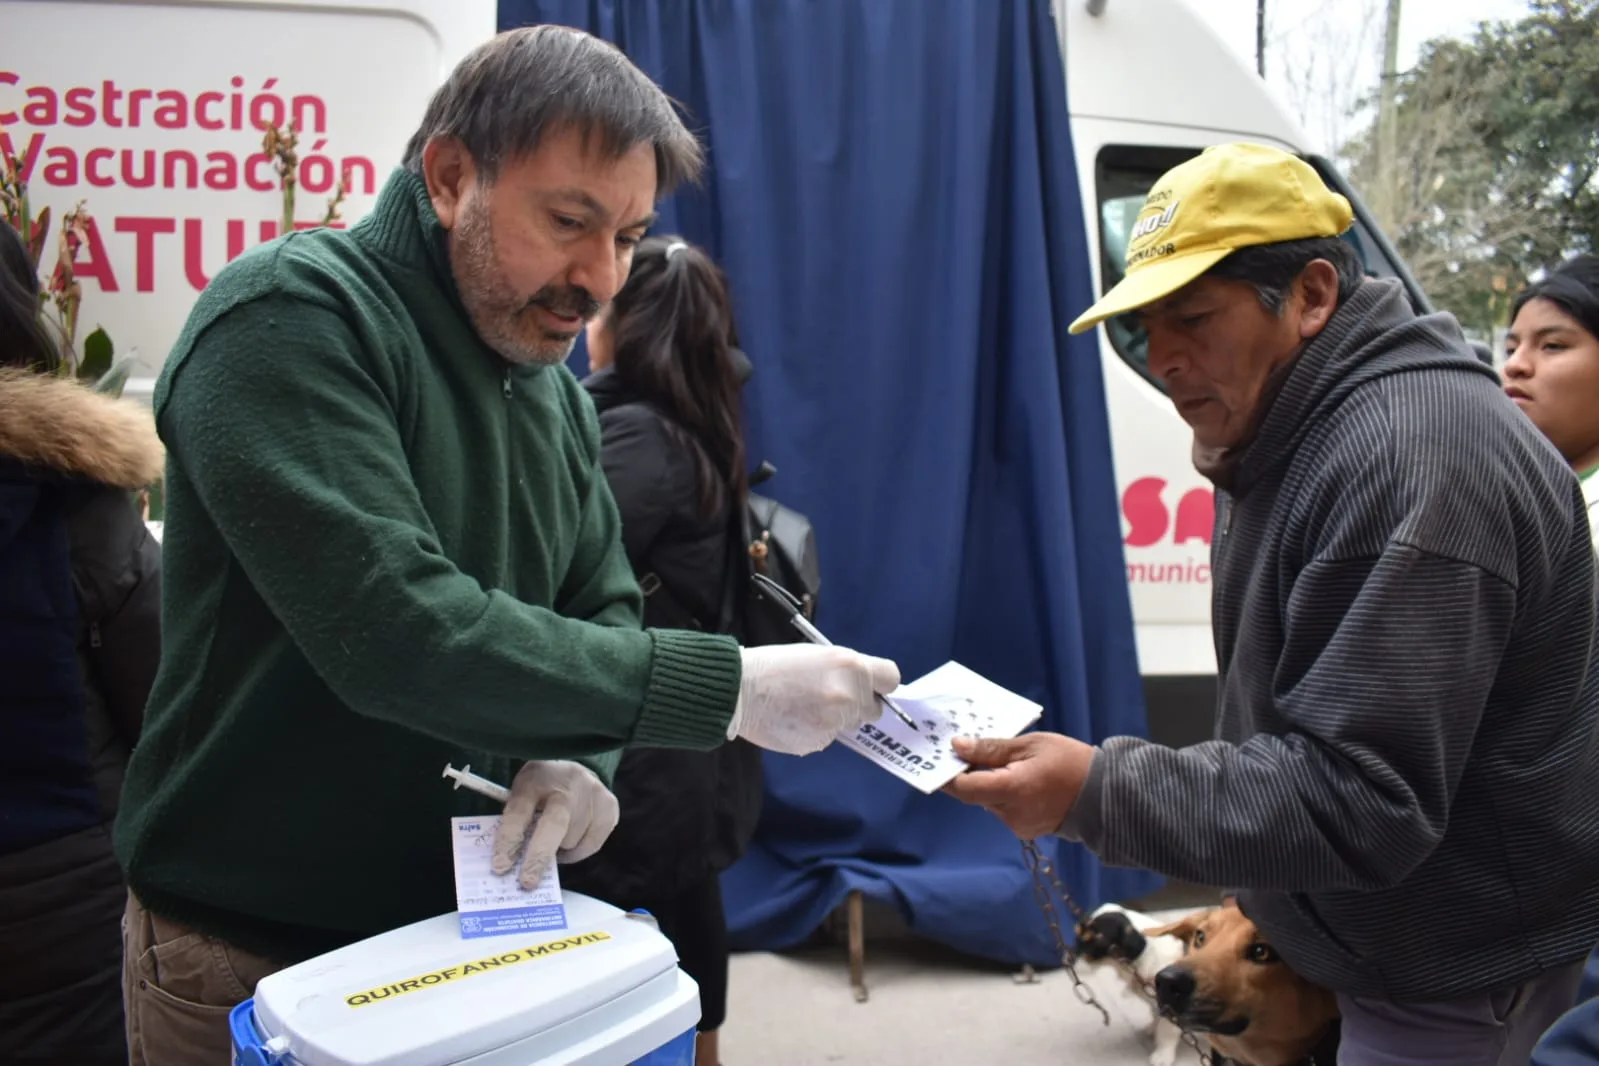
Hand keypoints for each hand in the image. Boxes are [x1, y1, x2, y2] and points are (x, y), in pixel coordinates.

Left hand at [491, 761, 619, 889]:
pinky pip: (592, 844)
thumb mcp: (522, 794)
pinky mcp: (609, 805)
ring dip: (560, 849)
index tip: (500, 867)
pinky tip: (571, 840)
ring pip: (573, 840)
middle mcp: (566, 783)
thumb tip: (511, 865)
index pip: (520, 811)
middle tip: (528, 882)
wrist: (573, 765)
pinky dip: (578, 850)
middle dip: (539, 856)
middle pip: (554, 825)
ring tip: (553, 842)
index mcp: (535, 779)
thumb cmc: (539, 789)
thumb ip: (517, 823)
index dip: (509, 841)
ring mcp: (592, 792)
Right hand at [728, 644, 899, 755]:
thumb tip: (865, 688)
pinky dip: (816, 731)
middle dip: (858, 705)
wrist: (740, 689)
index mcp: (851, 666)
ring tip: (804, 705)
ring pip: (849, 725)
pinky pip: (828, 738)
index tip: (873, 687)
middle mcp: (849, 695)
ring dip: (835, 719)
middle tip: (830, 696)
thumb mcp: (818, 654)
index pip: (891, 678)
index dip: (882, 684)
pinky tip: (795, 718)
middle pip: (874, 709)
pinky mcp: (819, 742)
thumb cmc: (775, 665)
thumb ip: (847, 670)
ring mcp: (835, 722)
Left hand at [942, 733, 1096, 838]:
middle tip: (973, 751)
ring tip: (1006, 763)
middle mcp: (1011, 813)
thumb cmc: (1070, 762)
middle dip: (971, 774)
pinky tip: (1019, 779)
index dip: (948, 775)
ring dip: (989, 784)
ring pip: (988, 802)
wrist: (1105, 794)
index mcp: (1012, 790)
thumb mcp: (1031, 745)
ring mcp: (1018, 825)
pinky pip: (1003, 810)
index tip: (942, 758)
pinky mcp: (1026, 830)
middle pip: (975, 795)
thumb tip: (958, 746)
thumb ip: (992, 748)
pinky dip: (1004, 794)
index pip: (964, 788)